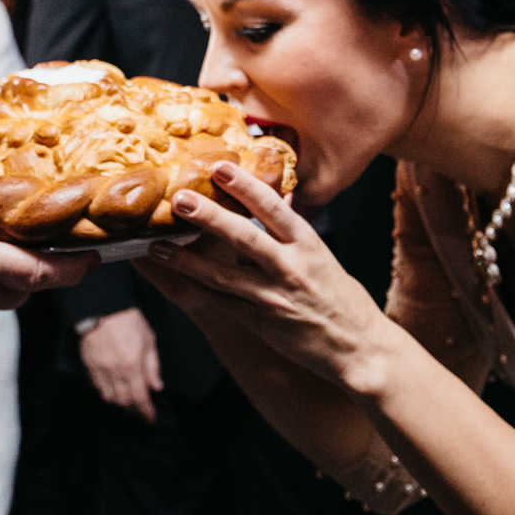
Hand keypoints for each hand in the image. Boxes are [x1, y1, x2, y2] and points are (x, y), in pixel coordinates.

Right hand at [78, 309, 162, 421]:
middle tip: (140, 412)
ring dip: (119, 404)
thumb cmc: (128, 320)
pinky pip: (96, 387)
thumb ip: (153, 366)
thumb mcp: (149, 339)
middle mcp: (116, 371)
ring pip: (109, 398)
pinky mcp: (88, 366)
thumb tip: (157, 387)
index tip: (151, 419)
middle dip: (134, 411)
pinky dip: (105, 393)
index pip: (141, 398)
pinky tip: (111, 391)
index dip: (146, 412)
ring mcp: (100, 370)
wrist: (102, 307)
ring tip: (127, 403)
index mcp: (133, 365)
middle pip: (124, 402)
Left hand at [143, 163, 392, 392]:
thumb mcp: (322, 256)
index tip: (220, 166)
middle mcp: (291, 268)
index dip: (246, 186)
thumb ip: (292, 233)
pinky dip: (195, 290)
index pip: (273, 208)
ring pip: (223, 276)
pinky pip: (222, 303)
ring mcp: (274, 297)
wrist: (359, 348)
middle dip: (209, 217)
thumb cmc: (341, 297)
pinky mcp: (261, 322)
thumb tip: (272, 198)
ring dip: (186, 260)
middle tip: (179, 198)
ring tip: (155, 246)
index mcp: (308, 244)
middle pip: (244, 237)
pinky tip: (171, 280)